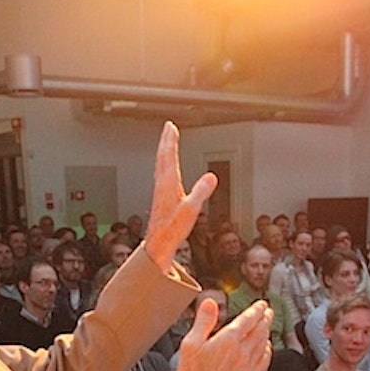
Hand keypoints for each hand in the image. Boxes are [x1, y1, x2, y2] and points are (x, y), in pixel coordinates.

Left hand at [143, 122, 217, 272]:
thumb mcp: (191, 210)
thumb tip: (211, 177)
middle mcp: (162, 184)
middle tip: (168, 127)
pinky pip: (161, 174)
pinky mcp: (160, 198)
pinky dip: (163, 164)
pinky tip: (166, 169)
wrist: (158, 244)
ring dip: (164, 151)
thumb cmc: (173, 229)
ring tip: (166, 143)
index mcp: (169, 183)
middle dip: (166, 141)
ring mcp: (159, 191)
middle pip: (162, 157)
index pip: (169, 156)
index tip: (171, 127)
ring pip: (160, 164)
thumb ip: (201, 192)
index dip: (170, 141)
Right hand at [175, 298, 271, 370]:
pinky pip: (265, 361)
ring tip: (268, 326)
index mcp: (229, 340)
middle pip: (260, 330)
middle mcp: (243, 352)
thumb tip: (210, 303)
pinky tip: (266, 350)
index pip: (248, 319)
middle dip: (265, 318)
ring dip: (268, 332)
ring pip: (264, 344)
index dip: (256, 309)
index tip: (261, 304)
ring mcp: (249, 366)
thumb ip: (203, 321)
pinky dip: (268, 351)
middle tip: (268, 311)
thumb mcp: (191, 344)